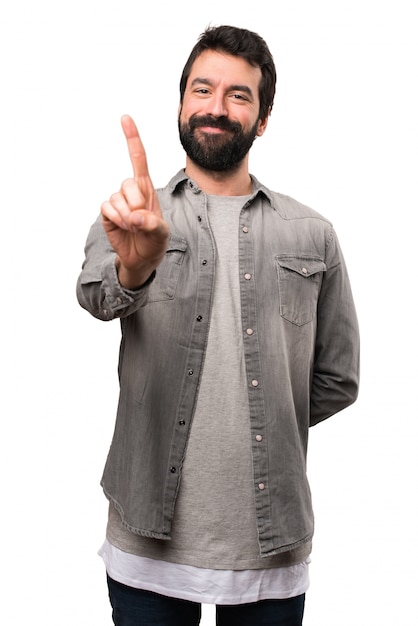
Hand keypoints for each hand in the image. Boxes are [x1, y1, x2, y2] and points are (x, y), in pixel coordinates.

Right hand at [101, 115, 168, 287]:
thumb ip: (153, 224)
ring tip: (134, 227)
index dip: (132, 138)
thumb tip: (135, 217)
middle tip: (142, 220)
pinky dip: (117, 220)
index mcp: (147, 188)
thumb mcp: (162, 233)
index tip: (125, 118)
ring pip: (117, 198)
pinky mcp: (107, 212)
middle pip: (128, 183)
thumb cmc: (155, 241)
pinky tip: (123, 227)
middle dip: (137, 204)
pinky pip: (107, 208)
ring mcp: (118, 200)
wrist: (142, 258)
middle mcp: (131, 190)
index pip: (138, 158)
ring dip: (127, 216)